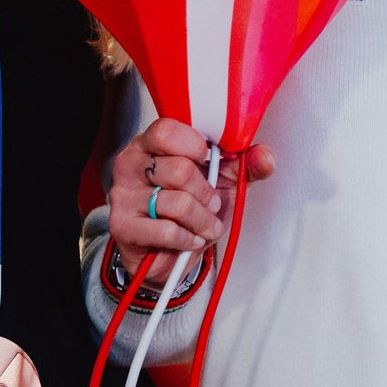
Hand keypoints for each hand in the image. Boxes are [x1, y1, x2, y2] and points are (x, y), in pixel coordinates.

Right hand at [105, 115, 268, 262]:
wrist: (170, 255)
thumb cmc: (191, 209)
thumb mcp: (223, 182)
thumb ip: (245, 164)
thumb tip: (265, 155)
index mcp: (150, 144)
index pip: (167, 131)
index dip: (195, 147)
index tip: (207, 162)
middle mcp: (130, 165)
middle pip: (179, 169)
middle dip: (206, 194)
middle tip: (210, 204)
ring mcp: (123, 195)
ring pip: (177, 203)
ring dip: (202, 221)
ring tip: (204, 226)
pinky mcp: (122, 226)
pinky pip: (167, 230)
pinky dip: (188, 239)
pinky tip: (188, 239)